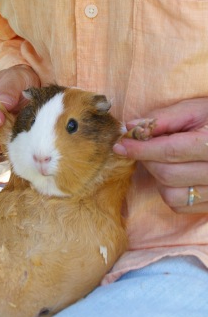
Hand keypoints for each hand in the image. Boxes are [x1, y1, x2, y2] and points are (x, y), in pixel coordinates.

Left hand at [113, 98, 207, 213]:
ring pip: (170, 195)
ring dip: (159, 178)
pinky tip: (176, 175)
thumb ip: (164, 118)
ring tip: (165, 161)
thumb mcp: (196, 110)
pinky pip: (179, 206)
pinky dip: (169, 192)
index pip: (171, 151)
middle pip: (167, 175)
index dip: (141, 148)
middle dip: (147, 161)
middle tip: (143, 148)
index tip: (120, 145)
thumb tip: (131, 127)